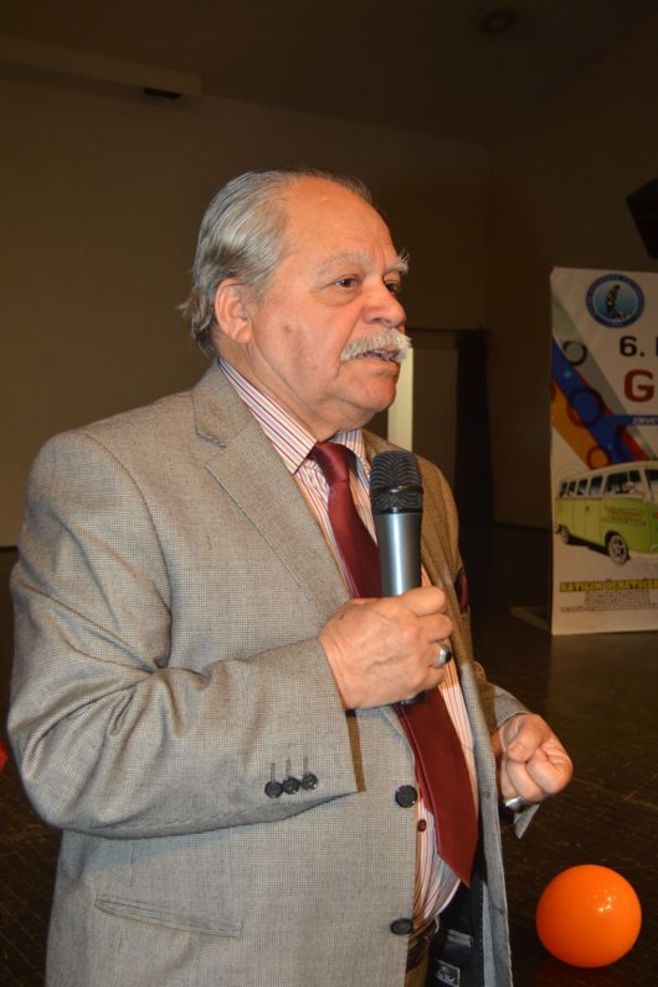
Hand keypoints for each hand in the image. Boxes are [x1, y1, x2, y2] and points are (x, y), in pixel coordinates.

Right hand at [319, 586, 452, 708]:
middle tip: (423, 631)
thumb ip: (383, 603)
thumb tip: (400, 604)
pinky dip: (431, 673)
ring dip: (433, 651)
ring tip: (417, 653)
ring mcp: (417, 658)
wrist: (329, 674)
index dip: (433, 602)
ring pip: (445, 650)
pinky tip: (416, 669)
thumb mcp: (355, 608)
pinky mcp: (417, 681)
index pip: (437, 597)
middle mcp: (411, 632)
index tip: (429, 608)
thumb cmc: (337, 642)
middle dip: (435, 626)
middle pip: (446, 624)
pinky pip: (439, 675)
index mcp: (396, 610)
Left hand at [491, 712, 572, 805]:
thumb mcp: (532, 724)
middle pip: (531, 792)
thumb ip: (529, 735)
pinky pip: (500, 792)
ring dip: (507, 770)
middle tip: (518, 753)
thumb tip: (516, 754)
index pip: (554, 783)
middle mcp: (546, 787)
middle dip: (518, 766)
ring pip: (512, 793)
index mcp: (561, 770)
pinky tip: (504, 766)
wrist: (507, 734)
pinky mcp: (510, 796)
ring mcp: (528, 794)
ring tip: (511, 758)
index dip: (538, 764)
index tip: (535, 751)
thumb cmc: (525, 730)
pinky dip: (498, 776)